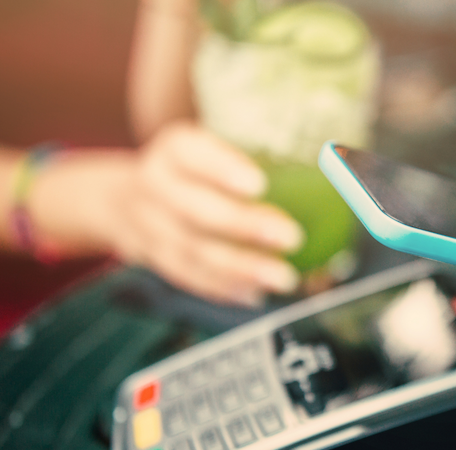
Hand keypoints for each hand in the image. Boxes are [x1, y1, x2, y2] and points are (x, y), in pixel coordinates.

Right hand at [107, 122, 303, 305]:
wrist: (120, 199)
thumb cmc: (192, 171)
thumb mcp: (208, 150)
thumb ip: (260, 155)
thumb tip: (336, 164)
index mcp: (174, 150)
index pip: (192, 153)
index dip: (223, 168)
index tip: (258, 184)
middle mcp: (155, 184)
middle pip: (196, 209)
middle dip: (245, 226)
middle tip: (292, 237)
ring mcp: (148, 226)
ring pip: (193, 251)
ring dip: (241, 268)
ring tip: (283, 277)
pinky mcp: (153, 259)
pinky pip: (188, 277)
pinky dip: (223, 288)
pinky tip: (254, 293)